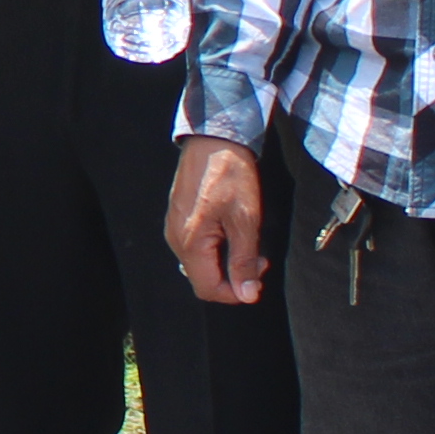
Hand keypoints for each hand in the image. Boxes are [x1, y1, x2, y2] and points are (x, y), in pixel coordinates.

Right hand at [165, 135, 267, 306]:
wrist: (213, 138)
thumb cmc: (230, 174)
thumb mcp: (245, 220)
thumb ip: (244, 261)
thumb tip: (246, 294)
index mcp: (189, 243)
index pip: (208, 289)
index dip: (234, 294)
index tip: (256, 282)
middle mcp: (175, 239)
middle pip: (203, 279)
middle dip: (233, 277)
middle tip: (260, 260)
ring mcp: (174, 227)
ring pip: (200, 263)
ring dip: (226, 263)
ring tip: (250, 245)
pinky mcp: (178, 217)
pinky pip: (196, 246)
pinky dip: (217, 248)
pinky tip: (233, 232)